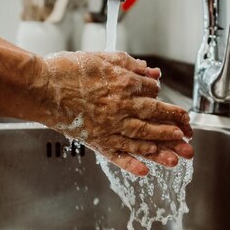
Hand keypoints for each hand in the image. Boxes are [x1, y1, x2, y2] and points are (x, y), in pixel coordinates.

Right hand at [38, 51, 192, 175]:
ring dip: (162, 148)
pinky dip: (131, 163)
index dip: (163, 99)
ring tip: (179, 157)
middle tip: (190, 138)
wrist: (40, 87)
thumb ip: (129, 65)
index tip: (171, 107)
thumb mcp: (102, 58)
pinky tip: (144, 171)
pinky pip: (116, 154)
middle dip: (175, 128)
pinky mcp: (95, 140)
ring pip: (142, 138)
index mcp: (124, 84)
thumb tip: (151, 73)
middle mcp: (121, 107)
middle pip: (155, 118)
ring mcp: (109, 126)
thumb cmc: (66, 70)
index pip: (152, 93)